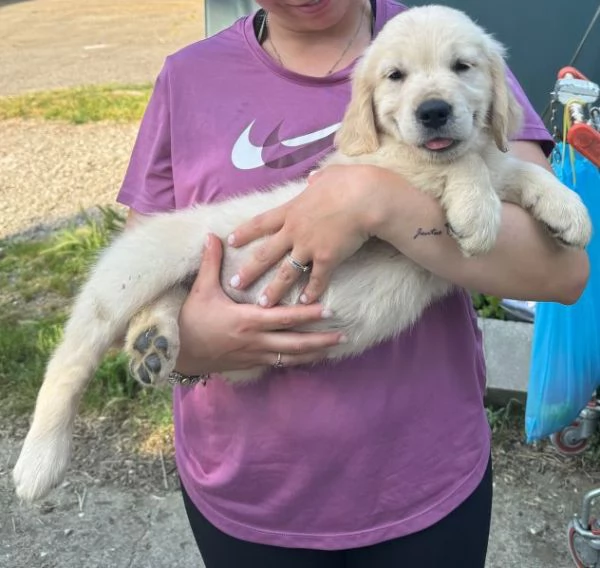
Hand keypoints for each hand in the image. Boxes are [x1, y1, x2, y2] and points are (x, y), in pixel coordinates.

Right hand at [175, 234, 345, 374]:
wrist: (176, 352)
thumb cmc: (190, 320)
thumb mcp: (201, 289)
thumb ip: (211, 263)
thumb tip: (213, 236)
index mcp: (247, 320)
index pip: (284, 317)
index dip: (307, 314)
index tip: (328, 310)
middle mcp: (256, 340)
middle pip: (295, 342)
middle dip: (320, 339)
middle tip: (342, 334)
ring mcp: (255, 355)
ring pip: (291, 357)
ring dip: (314, 352)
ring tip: (334, 347)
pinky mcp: (251, 363)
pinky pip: (280, 363)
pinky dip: (297, 360)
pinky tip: (308, 357)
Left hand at [227, 165, 382, 306]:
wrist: (365, 197)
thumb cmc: (348, 182)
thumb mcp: (328, 175)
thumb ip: (317, 179)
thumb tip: (314, 178)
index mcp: (292, 210)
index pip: (261, 223)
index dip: (244, 233)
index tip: (230, 241)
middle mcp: (294, 231)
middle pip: (265, 254)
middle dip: (249, 271)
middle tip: (235, 284)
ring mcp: (309, 247)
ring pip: (285, 273)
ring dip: (274, 290)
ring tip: (263, 304)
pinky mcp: (327, 259)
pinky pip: (316, 280)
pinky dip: (311, 292)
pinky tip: (305, 303)